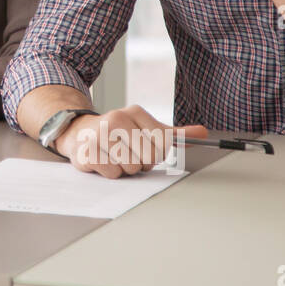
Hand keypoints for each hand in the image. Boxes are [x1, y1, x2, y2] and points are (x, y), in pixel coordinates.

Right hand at [54, 105, 208, 177]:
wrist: (81, 133)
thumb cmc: (119, 134)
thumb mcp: (146, 130)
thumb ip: (174, 134)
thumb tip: (203, 133)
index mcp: (135, 112)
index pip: (163, 144)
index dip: (156, 153)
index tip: (145, 148)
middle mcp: (117, 118)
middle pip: (148, 158)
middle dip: (140, 163)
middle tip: (129, 154)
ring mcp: (100, 133)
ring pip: (130, 167)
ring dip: (125, 169)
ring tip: (115, 157)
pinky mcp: (87, 150)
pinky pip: (113, 173)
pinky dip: (110, 173)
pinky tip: (103, 161)